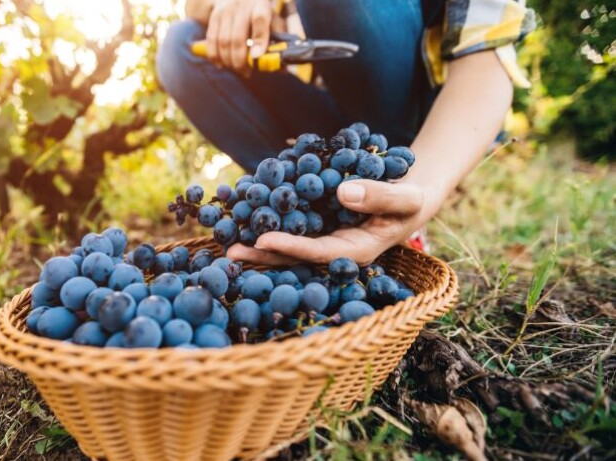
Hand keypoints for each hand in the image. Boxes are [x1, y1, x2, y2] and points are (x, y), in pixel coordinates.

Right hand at [205, 0, 271, 73]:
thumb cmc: (262, 10)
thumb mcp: (274, 18)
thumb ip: (278, 39)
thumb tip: (283, 67)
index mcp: (261, 3)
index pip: (260, 20)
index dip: (258, 40)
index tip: (257, 57)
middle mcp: (243, 4)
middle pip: (238, 37)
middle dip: (240, 60)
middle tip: (246, 72)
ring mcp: (226, 9)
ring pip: (223, 41)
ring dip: (228, 60)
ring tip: (236, 69)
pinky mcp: (215, 14)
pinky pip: (212, 39)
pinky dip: (215, 55)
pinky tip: (221, 64)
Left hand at [227, 180, 432, 265]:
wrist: (407, 198)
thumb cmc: (410, 201)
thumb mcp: (406, 197)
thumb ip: (381, 196)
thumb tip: (344, 192)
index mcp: (354, 251)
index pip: (317, 254)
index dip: (291, 248)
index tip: (263, 240)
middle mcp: (333, 250)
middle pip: (293, 256)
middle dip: (262, 255)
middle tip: (229, 251)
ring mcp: (322, 238)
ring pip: (287, 243)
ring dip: (258, 243)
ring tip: (225, 240)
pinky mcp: (316, 224)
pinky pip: (290, 224)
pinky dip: (268, 221)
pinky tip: (241, 217)